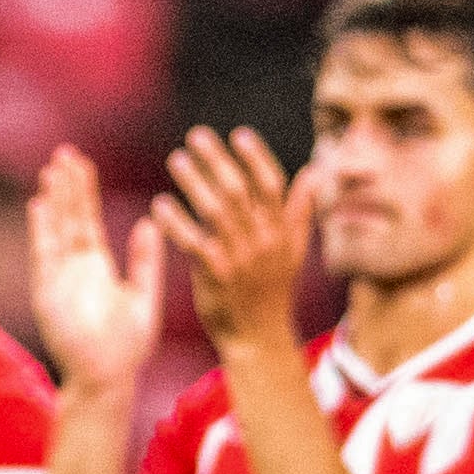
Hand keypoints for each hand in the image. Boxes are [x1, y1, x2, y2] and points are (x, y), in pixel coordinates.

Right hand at [25, 143, 165, 390]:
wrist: (105, 378)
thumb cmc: (127, 347)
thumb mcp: (144, 298)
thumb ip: (145, 261)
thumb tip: (150, 220)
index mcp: (99, 267)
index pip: (89, 220)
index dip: (85, 192)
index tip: (83, 164)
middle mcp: (76, 268)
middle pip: (69, 218)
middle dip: (66, 187)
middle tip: (64, 153)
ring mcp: (59, 278)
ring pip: (55, 230)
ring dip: (53, 201)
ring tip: (51, 170)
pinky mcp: (48, 292)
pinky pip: (44, 255)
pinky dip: (42, 231)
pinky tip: (40, 205)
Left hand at [148, 125, 310, 356]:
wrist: (258, 338)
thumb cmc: (272, 291)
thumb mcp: (294, 251)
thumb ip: (300, 210)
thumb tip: (313, 172)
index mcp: (281, 232)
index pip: (271, 185)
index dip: (256, 157)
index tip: (238, 134)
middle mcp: (262, 241)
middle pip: (239, 190)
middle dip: (217, 159)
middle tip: (196, 136)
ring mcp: (239, 258)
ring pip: (215, 211)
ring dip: (194, 182)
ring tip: (178, 159)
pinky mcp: (215, 275)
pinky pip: (193, 242)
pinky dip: (176, 222)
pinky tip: (160, 204)